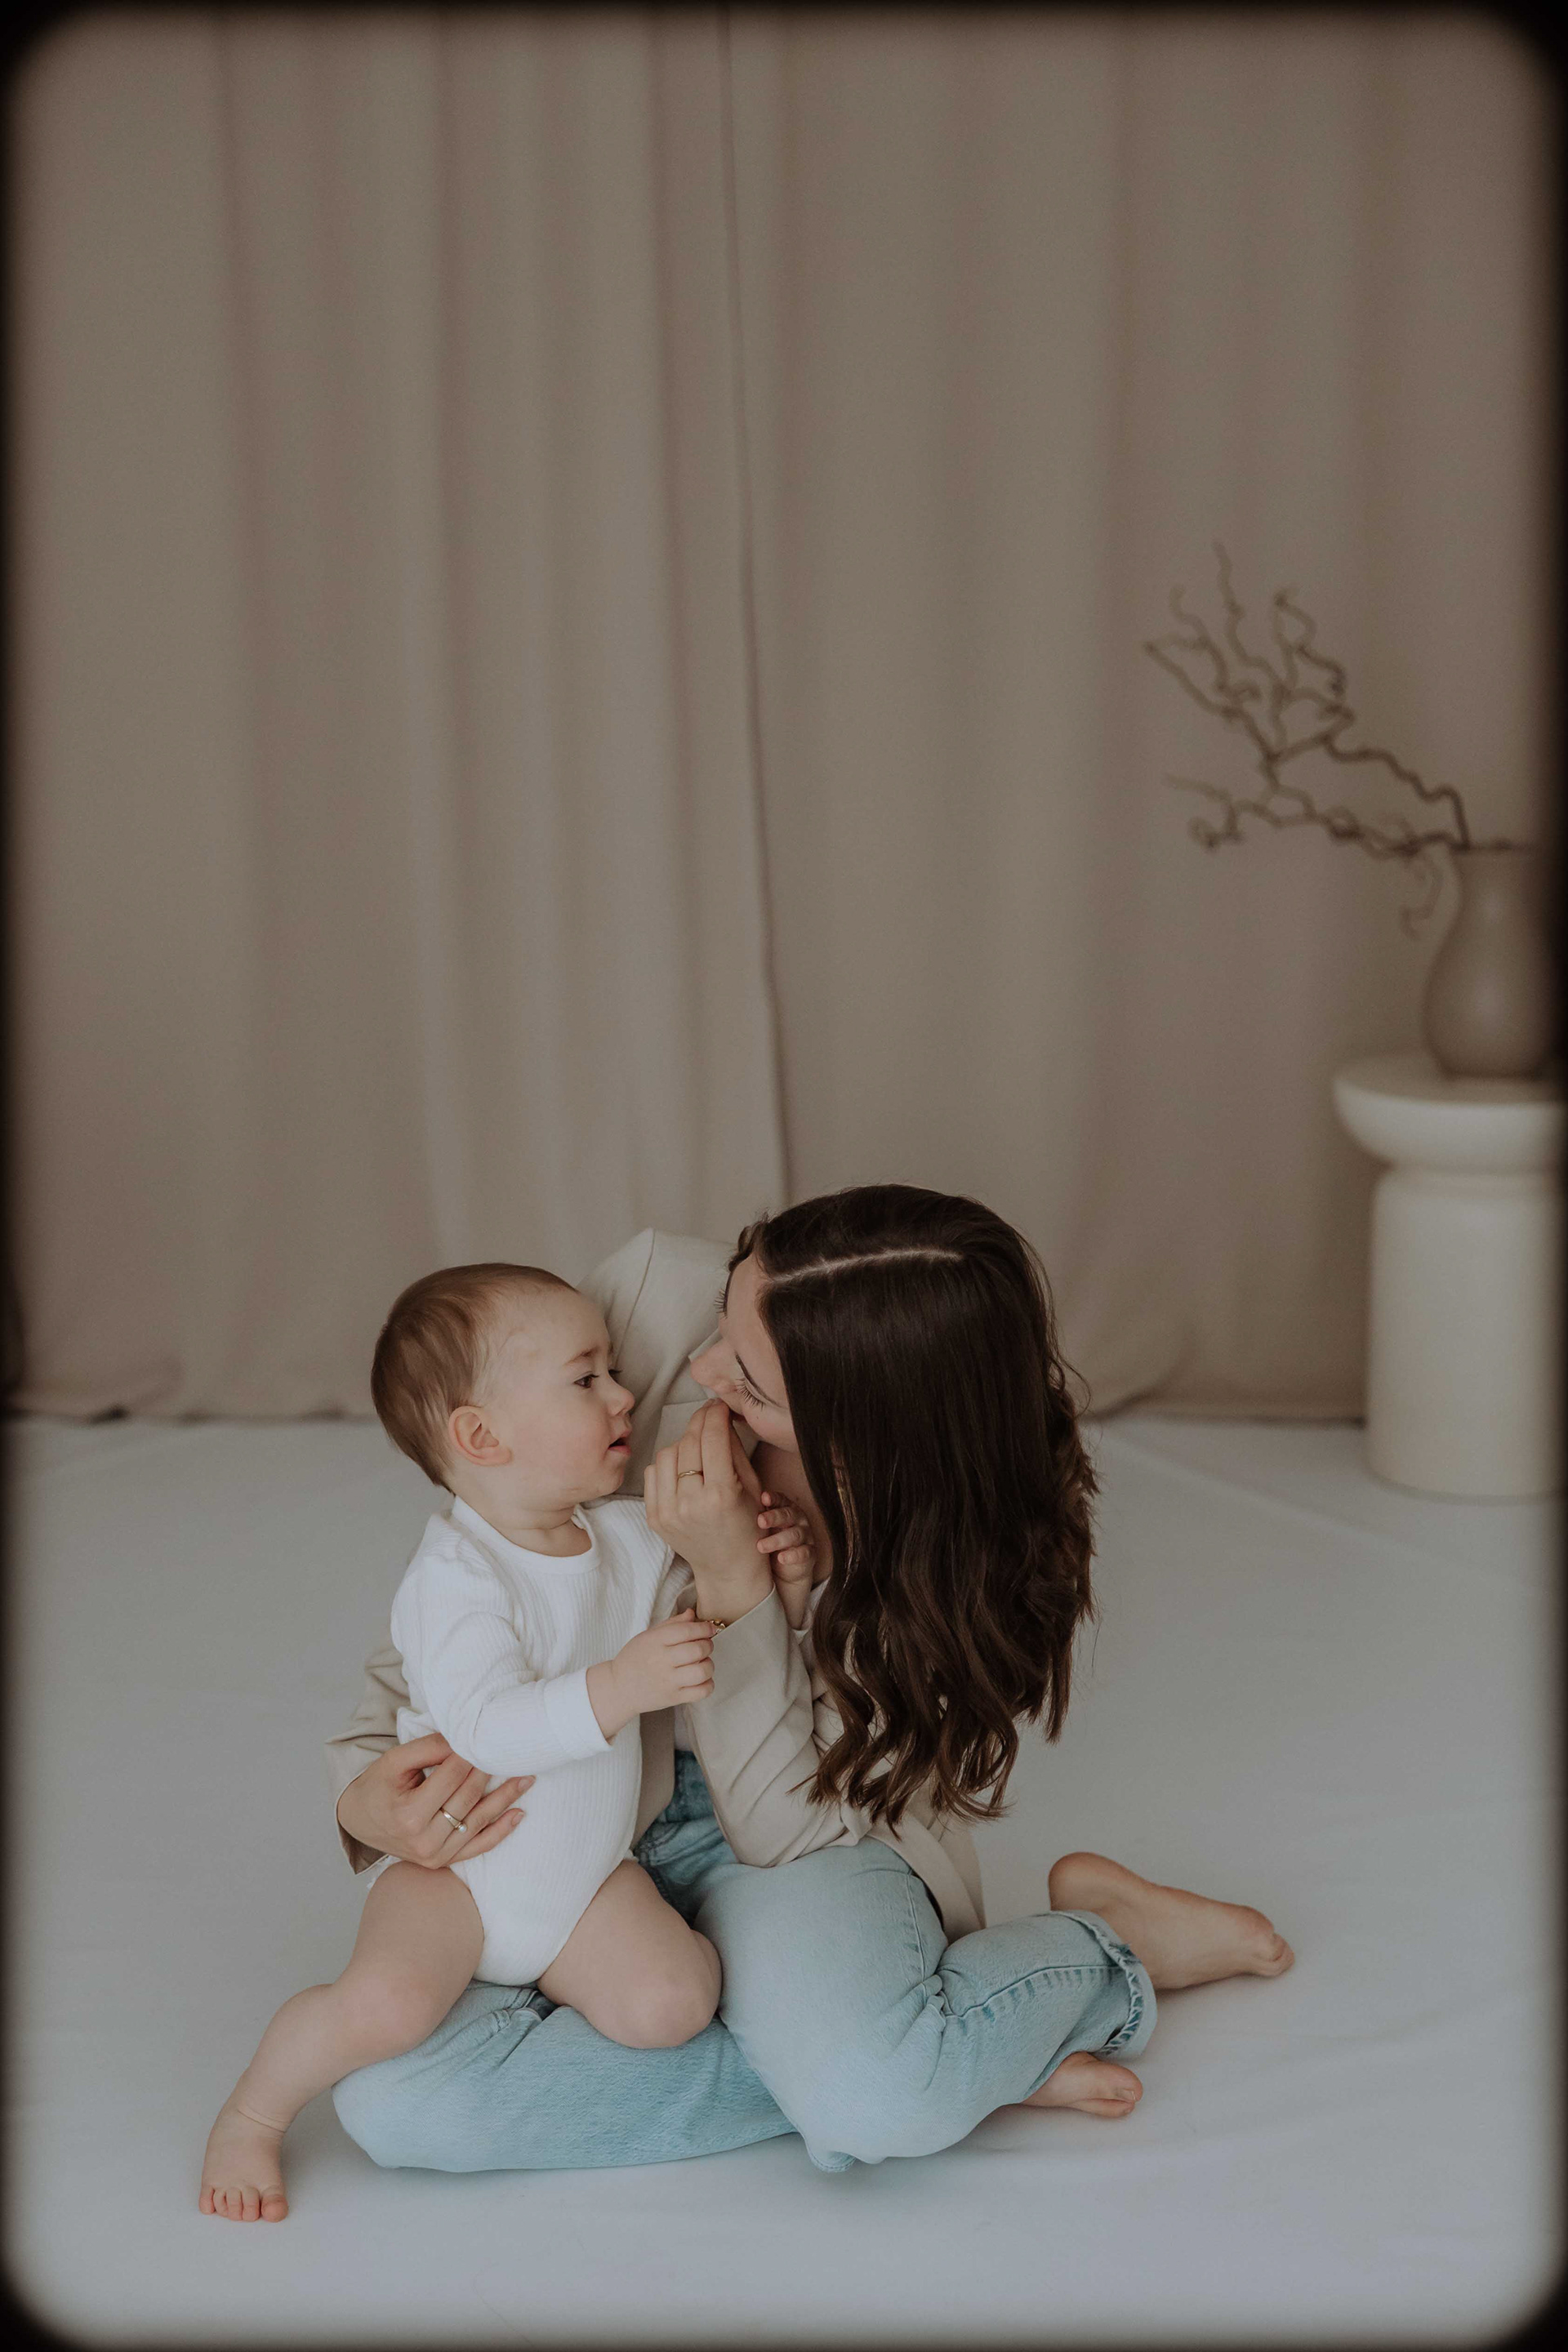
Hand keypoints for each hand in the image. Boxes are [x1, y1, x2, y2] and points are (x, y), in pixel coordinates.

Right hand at [335, 1732, 533, 1869]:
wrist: (361, 1820)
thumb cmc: (379, 1786)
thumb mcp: (394, 1761)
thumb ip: (428, 1749)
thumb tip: (464, 1740)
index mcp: (409, 1815)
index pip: (451, 1777)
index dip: (470, 1755)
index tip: (487, 1737)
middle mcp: (424, 1840)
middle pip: (468, 1798)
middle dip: (490, 1771)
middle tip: (511, 1751)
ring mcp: (435, 1856)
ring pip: (479, 1821)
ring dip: (506, 1799)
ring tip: (527, 1778)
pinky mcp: (443, 1862)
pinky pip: (478, 1847)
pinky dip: (501, 1832)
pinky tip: (519, 1814)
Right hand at [587, 1611, 715, 1737]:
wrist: (618, 1688)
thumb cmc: (633, 1659)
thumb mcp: (647, 1636)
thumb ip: (672, 1624)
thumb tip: (692, 1614)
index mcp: (655, 1642)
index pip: (686, 1631)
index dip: (704, 1628)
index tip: (709, 1628)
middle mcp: (662, 1661)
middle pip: (697, 1650)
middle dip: (708, 1645)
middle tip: (706, 1644)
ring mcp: (668, 1682)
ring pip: (702, 1671)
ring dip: (709, 1664)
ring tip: (703, 1662)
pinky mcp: (673, 1698)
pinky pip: (701, 1692)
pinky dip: (708, 1684)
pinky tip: (702, 1679)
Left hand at [645, 1400, 774, 1618]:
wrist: (729, 1567)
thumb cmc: (749, 1525)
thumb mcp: (752, 1485)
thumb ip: (733, 1448)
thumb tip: (718, 1416)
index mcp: (722, 1494)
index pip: (712, 1437)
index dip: (715, 1414)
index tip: (719, 1405)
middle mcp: (691, 1503)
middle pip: (688, 1442)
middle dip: (700, 1422)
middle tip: (709, 1415)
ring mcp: (668, 1512)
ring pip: (667, 1453)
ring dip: (683, 1443)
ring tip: (698, 1448)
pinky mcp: (654, 1517)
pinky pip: (653, 1473)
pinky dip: (667, 1465)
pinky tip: (683, 1469)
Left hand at [755, 1491, 816, 1629]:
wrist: (779, 1573)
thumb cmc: (764, 1544)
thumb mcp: (756, 1529)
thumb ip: (748, 1515)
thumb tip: (722, 1500)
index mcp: (784, 1509)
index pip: (781, 1499)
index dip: (773, 1498)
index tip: (762, 1498)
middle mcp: (797, 1520)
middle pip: (788, 1513)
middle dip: (774, 1517)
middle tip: (759, 1521)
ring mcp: (805, 1537)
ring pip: (795, 1534)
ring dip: (778, 1539)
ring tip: (761, 1546)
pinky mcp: (809, 1554)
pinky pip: (804, 1553)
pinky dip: (793, 1555)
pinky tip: (781, 1558)